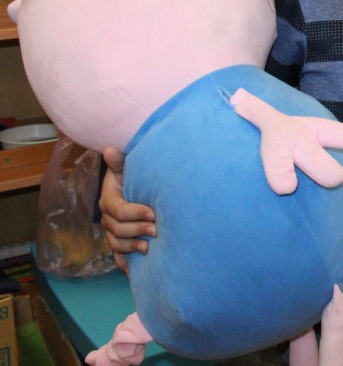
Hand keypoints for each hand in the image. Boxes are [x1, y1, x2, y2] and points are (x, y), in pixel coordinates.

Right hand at [98, 146, 155, 272]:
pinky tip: (135, 270)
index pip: (117, 210)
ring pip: (116, 244)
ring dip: (131, 248)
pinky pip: (118, 257)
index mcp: (109, 200)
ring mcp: (113, 232)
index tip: (153, 213)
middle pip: (116, 229)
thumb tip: (110, 149)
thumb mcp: (128, 167)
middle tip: (156, 230)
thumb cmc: (135, 177)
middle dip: (136, 230)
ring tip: (149, 248)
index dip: (134, 212)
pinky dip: (125, 264)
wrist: (139, 188)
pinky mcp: (120, 242)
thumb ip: (120, 161)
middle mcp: (108, 218)